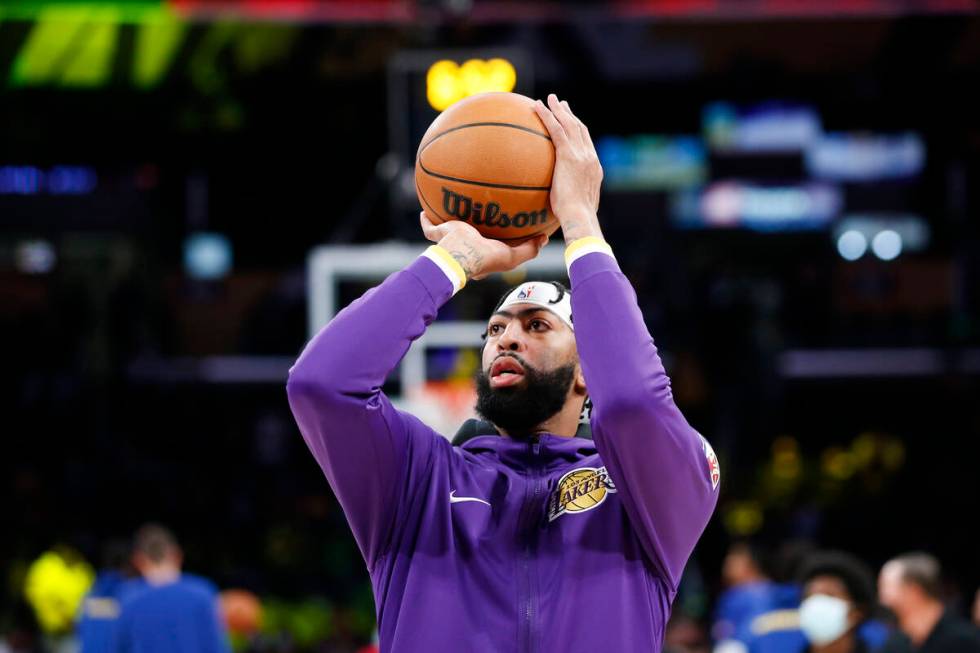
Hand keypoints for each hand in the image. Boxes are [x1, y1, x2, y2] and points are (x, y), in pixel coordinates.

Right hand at [420, 212, 548, 280]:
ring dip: (449, 219)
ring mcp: (451, 241)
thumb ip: (530, 249)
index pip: (491, 241)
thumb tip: (544, 237)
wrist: (461, 256)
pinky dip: (426, 220)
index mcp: (483, 252)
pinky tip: (424, 210)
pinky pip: (429, 226)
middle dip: (474, 225)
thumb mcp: (512, 256)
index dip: (498, 235)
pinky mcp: (440, 234)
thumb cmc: (485, 258)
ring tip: (452, 204)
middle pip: (470, 233)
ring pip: (448, 228)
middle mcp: (467, 246)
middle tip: (480, 212)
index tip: (506, 224)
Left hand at [533, 94, 604, 243]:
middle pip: (580, 129)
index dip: (579, 132)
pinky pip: (556, 130)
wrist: (580, 218)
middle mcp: (590, 158)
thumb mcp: (574, 210)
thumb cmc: (576, 221)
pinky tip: (537, 107)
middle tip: (561, 104)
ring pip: (569, 125)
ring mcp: (581, 155)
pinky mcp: (569, 155)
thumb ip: (568, 202)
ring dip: (559, 110)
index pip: (586, 145)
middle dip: (570, 115)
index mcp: (594, 169)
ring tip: (549, 99)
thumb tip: (556, 210)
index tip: (572, 123)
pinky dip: (547, 116)